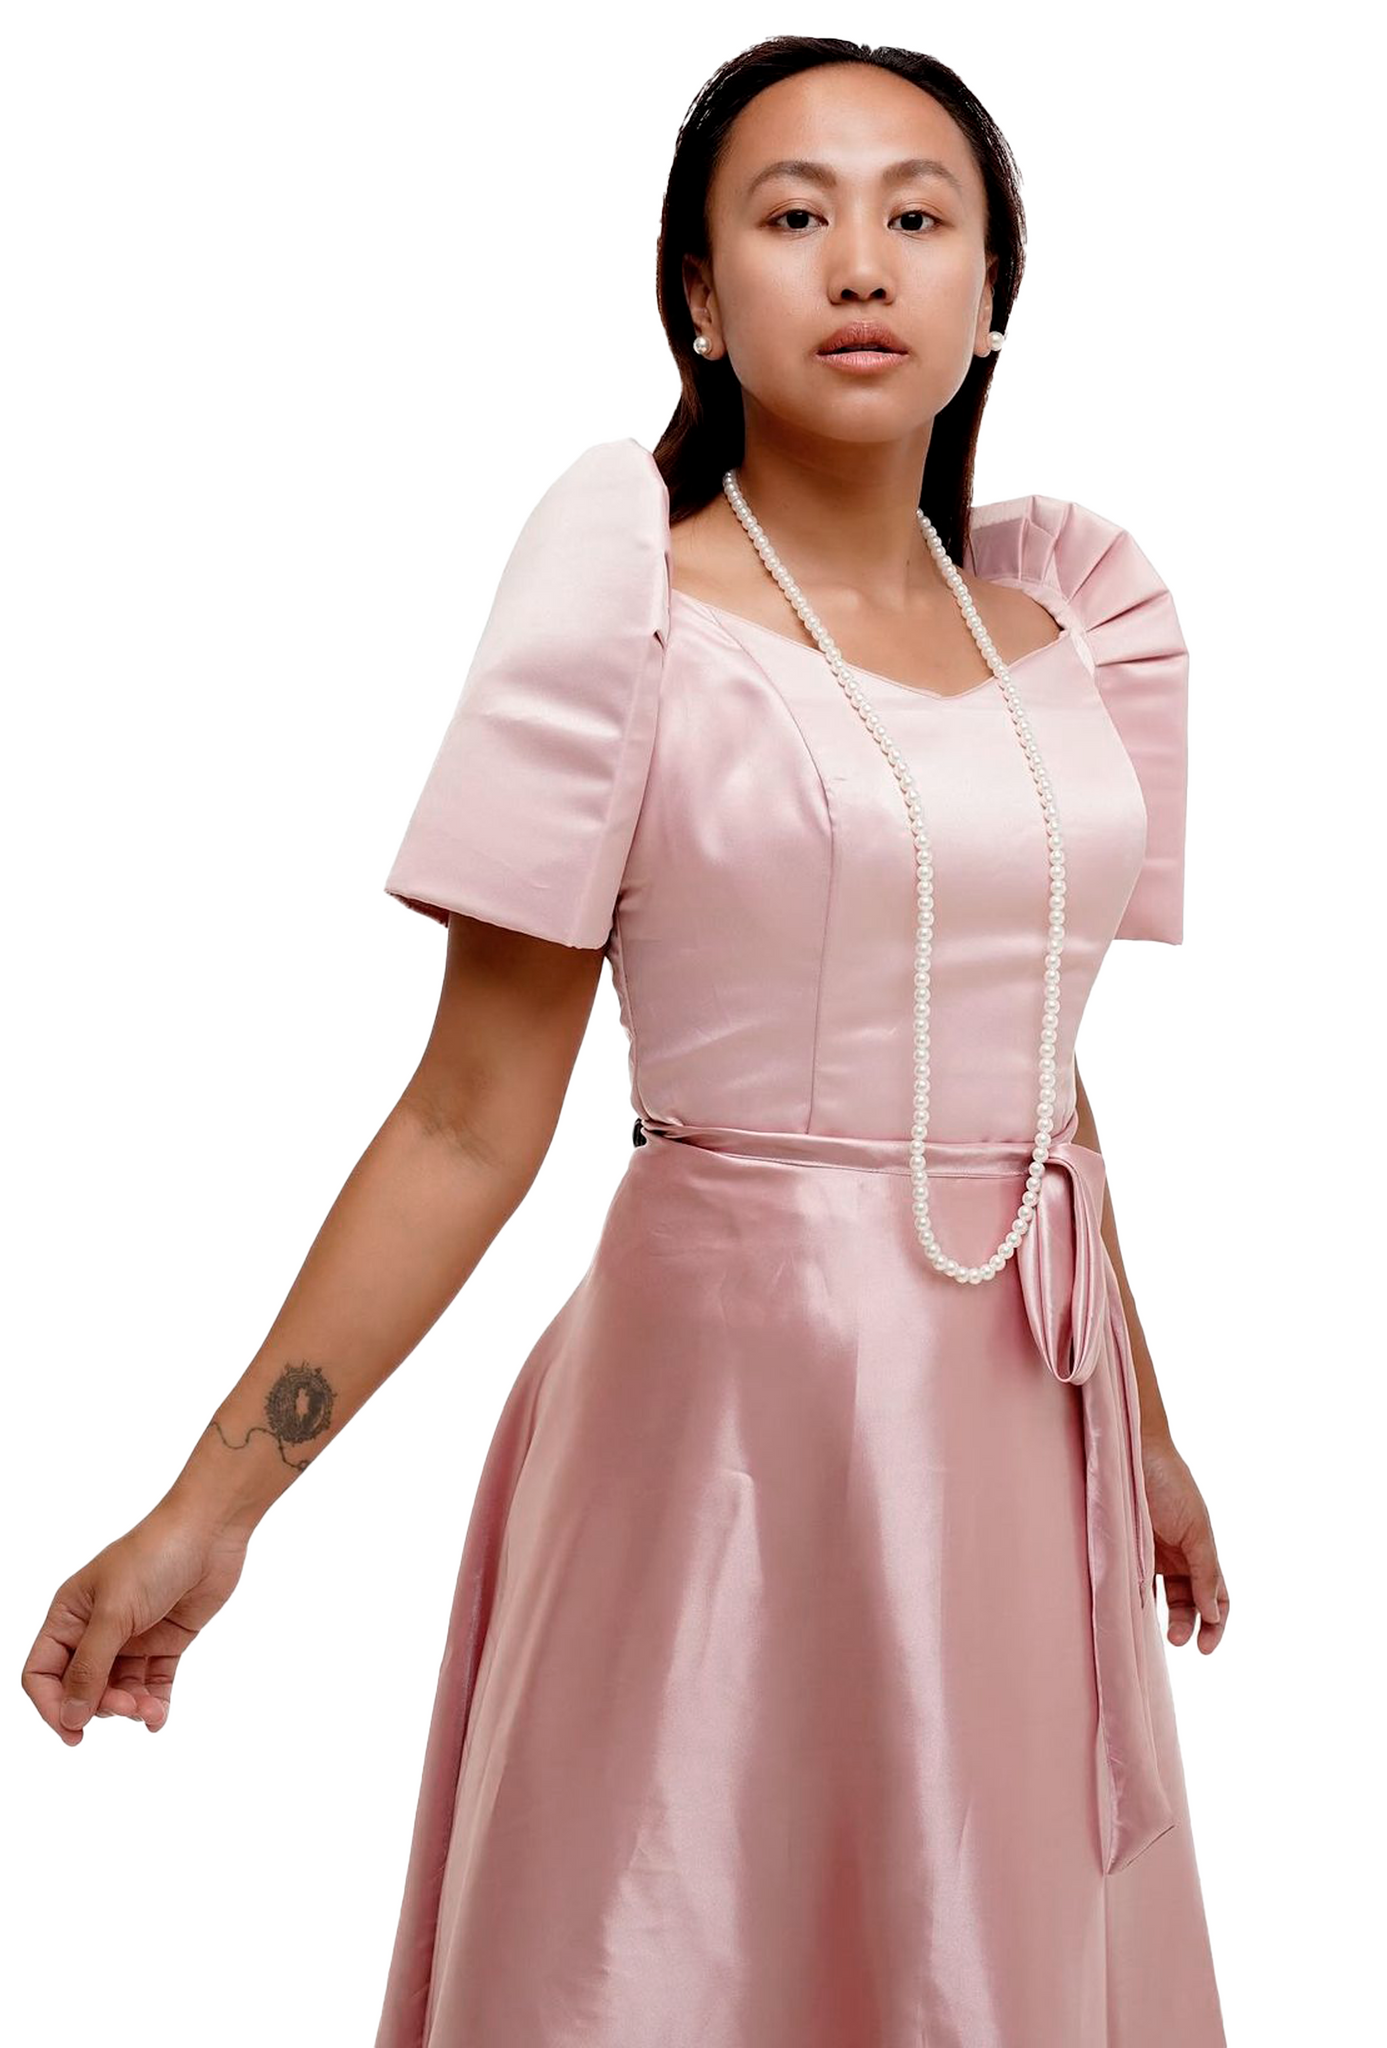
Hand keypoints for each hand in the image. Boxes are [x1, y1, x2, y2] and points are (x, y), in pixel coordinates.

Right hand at [21, 1499, 252, 1744]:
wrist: (211, 1531)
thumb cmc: (155, 1556)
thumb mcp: (114, 1613)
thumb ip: (90, 1667)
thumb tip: (69, 1716)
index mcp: (70, 1615)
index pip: (43, 1673)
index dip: (51, 1705)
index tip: (74, 1731)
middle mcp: (96, 1629)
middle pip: (82, 1688)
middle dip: (102, 1705)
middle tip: (128, 1705)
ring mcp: (132, 1636)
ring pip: (119, 1690)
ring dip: (131, 1707)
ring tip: (149, 1710)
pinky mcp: (165, 1641)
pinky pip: (153, 1683)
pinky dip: (154, 1704)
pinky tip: (158, 1718)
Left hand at [1141, 1433, 1228, 1653]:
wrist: (1134, 1452)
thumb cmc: (1170, 1484)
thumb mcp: (1196, 1528)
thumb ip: (1205, 1571)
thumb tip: (1213, 1613)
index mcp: (1202, 1551)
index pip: (1217, 1598)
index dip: (1215, 1624)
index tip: (1204, 1648)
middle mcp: (1180, 1557)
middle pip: (1191, 1603)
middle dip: (1187, 1625)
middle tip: (1177, 1640)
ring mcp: (1154, 1555)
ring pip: (1163, 1598)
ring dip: (1165, 1619)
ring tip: (1159, 1635)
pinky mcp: (1128, 1550)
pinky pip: (1134, 1583)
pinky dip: (1136, 1601)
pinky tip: (1134, 1615)